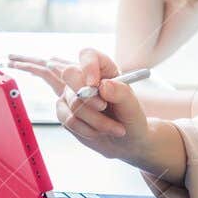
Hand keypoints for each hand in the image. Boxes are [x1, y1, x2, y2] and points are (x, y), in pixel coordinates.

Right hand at [8, 48, 153, 163]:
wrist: (125, 141)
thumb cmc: (131, 119)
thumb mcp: (133, 107)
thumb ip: (121, 93)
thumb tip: (102, 85)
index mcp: (103, 69)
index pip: (88, 55)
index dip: (88, 67)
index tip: (94, 84)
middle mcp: (84, 78)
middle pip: (70, 74)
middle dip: (87, 96)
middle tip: (103, 108)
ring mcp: (71, 94)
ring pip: (73, 103)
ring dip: (95, 120)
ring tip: (113, 128)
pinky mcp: (64, 111)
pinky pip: (67, 119)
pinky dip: (86, 129)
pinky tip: (97, 132)